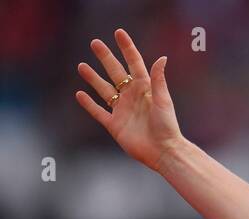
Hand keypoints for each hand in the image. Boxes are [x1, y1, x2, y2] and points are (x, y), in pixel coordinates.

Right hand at [75, 28, 182, 170]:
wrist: (163, 152)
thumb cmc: (167, 126)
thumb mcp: (163, 100)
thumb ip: (158, 79)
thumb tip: (162, 57)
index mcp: (144, 89)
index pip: (134, 63)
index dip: (127, 48)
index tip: (119, 33)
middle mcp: (132, 97)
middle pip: (116, 73)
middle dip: (106, 58)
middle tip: (95, 43)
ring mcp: (122, 110)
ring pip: (104, 90)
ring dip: (93, 78)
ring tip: (82, 66)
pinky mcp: (114, 125)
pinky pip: (99, 112)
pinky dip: (89, 104)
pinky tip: (80, 94)